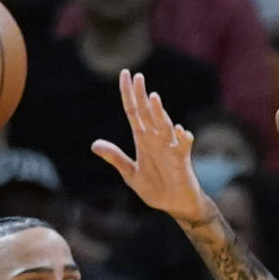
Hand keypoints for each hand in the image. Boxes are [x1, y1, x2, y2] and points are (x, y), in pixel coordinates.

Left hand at [91, 70, 212, 224]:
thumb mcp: (131, 174)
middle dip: (142, 96)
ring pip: (164, 126)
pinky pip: (183, 146)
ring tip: (154, 98)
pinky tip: (181, 131)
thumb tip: (94, 144)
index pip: (133, 112)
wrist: (175, 205)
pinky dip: (183, 139)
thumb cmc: (155, 188)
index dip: (128, 94)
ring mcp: (170, 148)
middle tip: (138, 77)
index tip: (125, 74)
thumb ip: (116, 158)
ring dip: (159, 113)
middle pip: (148, 113)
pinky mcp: (182, 160)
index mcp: (142, 140)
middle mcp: (156, 139)